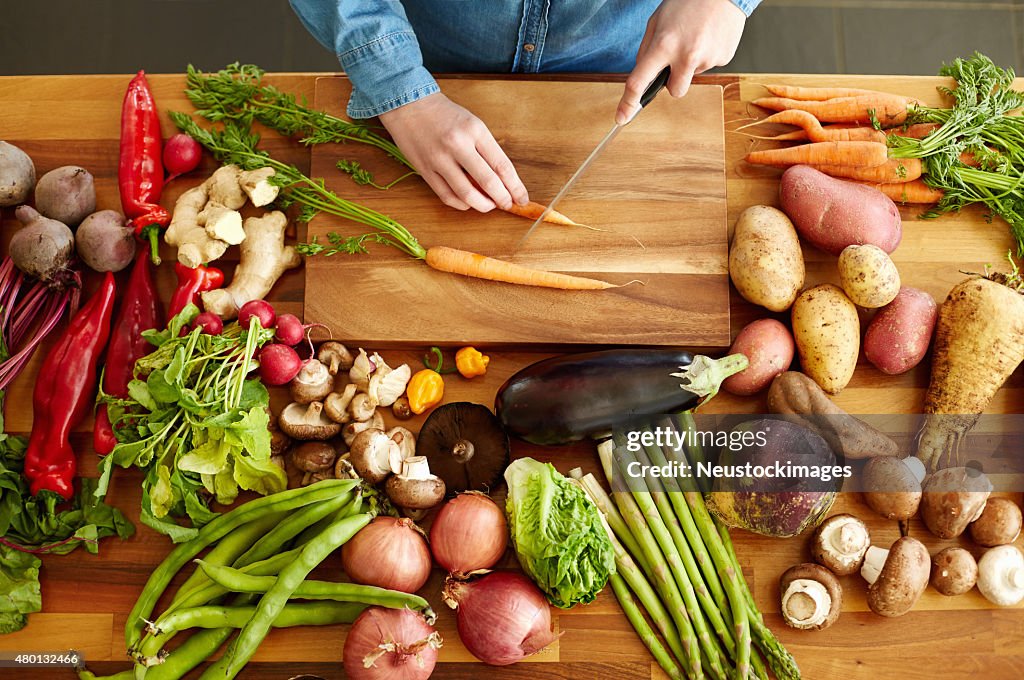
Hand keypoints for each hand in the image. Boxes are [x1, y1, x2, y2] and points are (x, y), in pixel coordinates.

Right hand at [379, 92, 528, 211]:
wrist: (409, 106)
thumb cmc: (445, 115)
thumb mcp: (473, 124)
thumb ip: (486, 151)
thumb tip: (502, 181)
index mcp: (475, 130)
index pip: (502, 165)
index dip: (515, 186)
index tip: (522, 198)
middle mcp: (458, 145)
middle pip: (488, 182)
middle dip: (502, 199)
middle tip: (507, 204)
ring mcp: (439, 159)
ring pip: (467, 194)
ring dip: (483, 205)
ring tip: (489, 205)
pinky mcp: (425, 170)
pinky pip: (447, 196)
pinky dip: (462, 204)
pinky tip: (469, 203)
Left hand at [617, 0, 745, 123]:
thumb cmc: (687, 2)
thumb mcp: (657, 22)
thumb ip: (647, 50)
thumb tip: (643, 76)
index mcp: (664, 45)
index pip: (639, 82)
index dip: (628, 104)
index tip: (621, 118)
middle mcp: (686, 56)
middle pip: (675, 92)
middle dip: (673, 81)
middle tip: (677, 58)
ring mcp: (708, 58)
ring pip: (692, 76)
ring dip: (690, 64)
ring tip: (695, 37)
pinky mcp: (724, 58)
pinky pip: (709, 66)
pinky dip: (706, 54)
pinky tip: (708, 36)